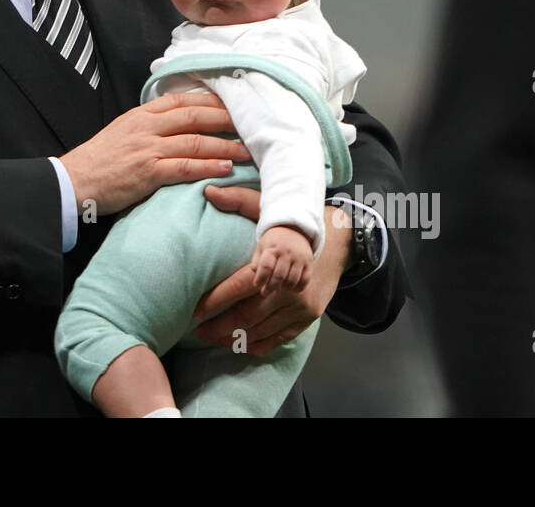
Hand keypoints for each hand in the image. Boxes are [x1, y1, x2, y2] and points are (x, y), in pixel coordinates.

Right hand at [60, 92, 248, 214]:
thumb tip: (177, 124)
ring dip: (225, 145)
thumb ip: (149, 125)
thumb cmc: (99, 160)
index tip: (232, 103)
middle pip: (194, 115)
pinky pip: (185, 167)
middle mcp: (147, 127)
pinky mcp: (148, 172)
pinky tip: (224, 168)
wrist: (74, 181)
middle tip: (250, 122)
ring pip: (195, 141)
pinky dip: (208, 166)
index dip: (210, 100)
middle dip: (225, 118)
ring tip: (246, 150)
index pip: (181, 100)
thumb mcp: (123, 131)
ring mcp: (147, 149)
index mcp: (141, 115)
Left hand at [192, 187, 351, 354]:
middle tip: (198, 331)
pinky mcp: (308, 317)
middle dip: (220, 327)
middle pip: (248, 314)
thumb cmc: (295, 226)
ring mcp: (301, 306)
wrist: (338, 241)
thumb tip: (208, 189)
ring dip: (236, 338)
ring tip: (213, 339)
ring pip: (262, 330)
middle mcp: (290, 288)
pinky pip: (281, 338)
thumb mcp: (267, 209)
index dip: (216, 301)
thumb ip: (237, 200)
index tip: (195, 311)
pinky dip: (259, 345)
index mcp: (277, 261)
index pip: (240, 286)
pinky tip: (241, 345)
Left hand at [252, 225, 313, 295]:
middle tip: (264, 293)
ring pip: (292, 280)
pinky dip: (297, 288)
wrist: (293, 229)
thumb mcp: (261, 246)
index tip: (257, 284)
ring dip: (283, 288)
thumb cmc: (273, 242)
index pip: (266, 266)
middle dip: (270, 287)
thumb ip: (257, 262)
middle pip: (279, 275)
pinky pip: (305, 280)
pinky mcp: (309, 262)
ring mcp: (299, 257)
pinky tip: (290, 289)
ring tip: (277, 290)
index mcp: (273, 248)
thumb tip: (256, 278)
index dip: (261, 278)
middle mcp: (287, 252)